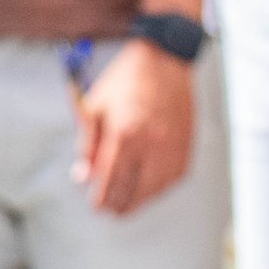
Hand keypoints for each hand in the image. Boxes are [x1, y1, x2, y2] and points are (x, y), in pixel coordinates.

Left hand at [76, 38, 194, 214]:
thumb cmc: (126, 80)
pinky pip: (170, 181)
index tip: (95, 206)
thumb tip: (83, 177)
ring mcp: (171, 148)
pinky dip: (157, 188)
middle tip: (109, 209)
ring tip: (125, 204)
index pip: (110, 182)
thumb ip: (88, 145)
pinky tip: (146, 188)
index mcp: (125, 134)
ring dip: (138, 200)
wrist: (165, 59)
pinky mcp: (185, 148)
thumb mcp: (95, 107)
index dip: (101, 199)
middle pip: (132, 193)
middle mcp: (151, 145)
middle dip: (118, 205)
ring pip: (153, 192)